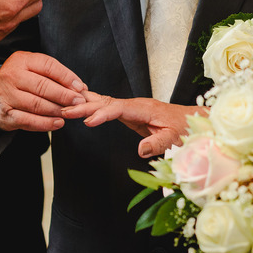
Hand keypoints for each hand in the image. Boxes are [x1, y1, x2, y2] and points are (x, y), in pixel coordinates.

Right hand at [0, 51, 86, 131]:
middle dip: (64, 95)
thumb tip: (80, 88)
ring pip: (36, 104)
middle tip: (79, 102)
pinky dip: (45, 123)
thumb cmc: (19, 80)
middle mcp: (12, 76)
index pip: (48, 66)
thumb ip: (54, 75)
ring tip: (70, 113)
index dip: (66, 76)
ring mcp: (7, 95)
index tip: (80, 87)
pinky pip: (28, 120)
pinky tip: (58, 123)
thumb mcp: (33, 68)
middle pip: (43, 86)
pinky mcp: (5, 114)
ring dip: (57, 110)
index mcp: (21, 60)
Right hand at [62, 92, 195, 156]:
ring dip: (84, 103)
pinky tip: (79, 102)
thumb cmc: (182, 128)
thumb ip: (158, 144)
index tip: (87, 121)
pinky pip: (107, 105)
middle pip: (106, 102)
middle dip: (85, 106)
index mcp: (144, 109)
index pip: (118, 108)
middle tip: (65, 111)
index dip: (102, 114)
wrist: (190, 119)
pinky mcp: (128, 111)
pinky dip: (91, 103)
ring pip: (104, 101)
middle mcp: (135, 104)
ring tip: (63, 105)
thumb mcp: (174, 138)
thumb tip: (141, 150)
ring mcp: (130, 106)